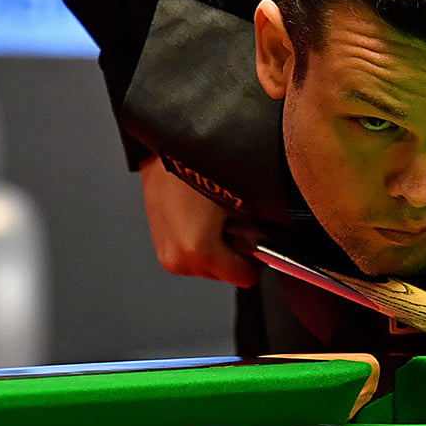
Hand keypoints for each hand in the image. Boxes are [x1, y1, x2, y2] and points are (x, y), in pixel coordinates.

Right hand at [138, 155, 260, 286]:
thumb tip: (268, 240)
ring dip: (217, 246)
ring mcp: (164, 251)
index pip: (243, 278)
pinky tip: (202, 214)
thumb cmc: (201, 165)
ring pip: (206, 264)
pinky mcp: (157, 240)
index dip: (256, 260)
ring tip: (217, 215)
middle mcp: (178, 258)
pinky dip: (200, 238)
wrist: (166, 147)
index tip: (258, 241)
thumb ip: (258, 230)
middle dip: (234, 253)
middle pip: (222, 274)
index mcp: (198, 250)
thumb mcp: (244, 199)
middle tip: (237, 223)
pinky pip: (189, 250)